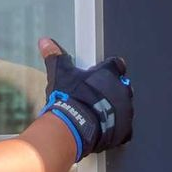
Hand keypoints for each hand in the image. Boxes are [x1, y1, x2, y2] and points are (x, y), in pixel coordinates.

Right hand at [38, 39, 133, 157]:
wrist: (74, 126)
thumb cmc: (70, 98)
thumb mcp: (59, 73)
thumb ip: (55, 56)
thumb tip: (45, 42)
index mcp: (109, 73)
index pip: (116, 64)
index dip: (108, 69)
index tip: (102, 73)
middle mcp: (122, 90)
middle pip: (121, 87)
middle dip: (111, 91)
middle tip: (95, 97)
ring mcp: (126, 111)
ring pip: (124, 108)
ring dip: (114, 110)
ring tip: (96, 115)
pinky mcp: (125, 130)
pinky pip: (123, 129)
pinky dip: (115, 129)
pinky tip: (102, 129)